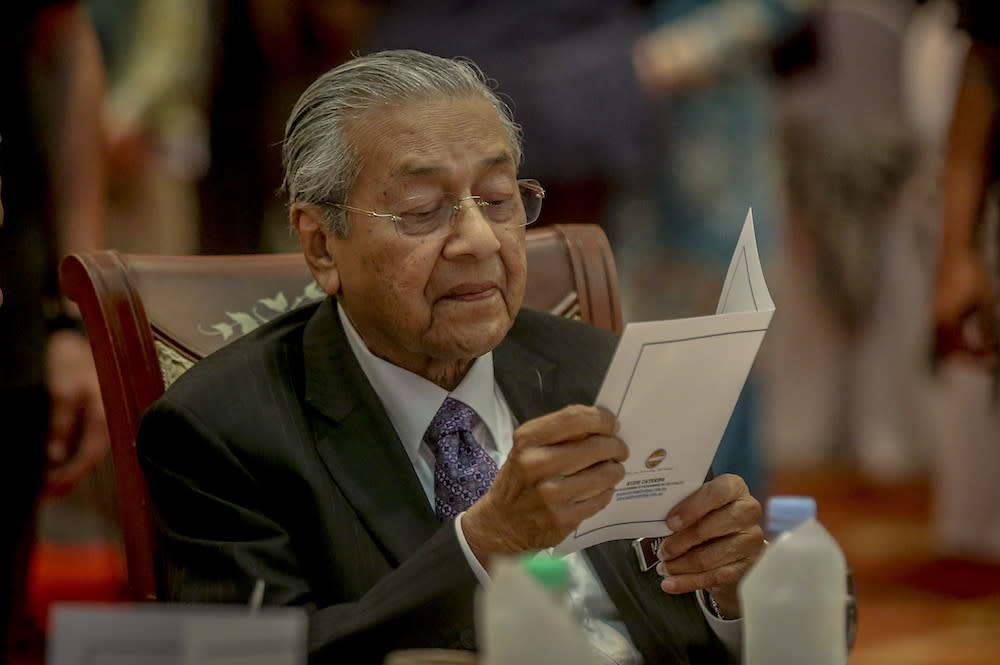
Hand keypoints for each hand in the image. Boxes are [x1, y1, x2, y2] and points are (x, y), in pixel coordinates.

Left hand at [44, 330, 108, 493]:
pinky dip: (66, 452)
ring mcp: (99, 416)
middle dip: (66, 478)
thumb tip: (54, 457)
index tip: (49, 489)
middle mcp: (105, 419)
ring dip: (65, 467)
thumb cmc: (73, 359)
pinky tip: (52, 458)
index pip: (90, 454)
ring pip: (84, 449)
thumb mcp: (63, 392)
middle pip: (88, 457)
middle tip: (44, 495)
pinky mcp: (90, 412)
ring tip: (45, 482)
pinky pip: (81, 439)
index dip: (70, 475)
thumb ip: (60, 424)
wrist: (77, 334)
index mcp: (104, 414)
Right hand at [462, 405, 627, 567]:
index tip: (612, 424)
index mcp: (528, 440)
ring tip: (613, 469)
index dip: (602, 419)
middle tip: (619, 449)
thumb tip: (601, 427)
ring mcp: (551, 494)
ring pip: (605, 474)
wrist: (500, 523)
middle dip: (616, 446)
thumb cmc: (518, 480)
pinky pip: (601, 499)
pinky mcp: (563, 518)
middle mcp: (537, 464)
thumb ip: (559, 434)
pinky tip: (600, 489)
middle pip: (597, 446)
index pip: (575, 418)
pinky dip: (606, 491)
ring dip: (615, 470)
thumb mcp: (527, 448)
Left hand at [655, 474, 763, 618]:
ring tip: (664, 567)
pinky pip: (714, 576)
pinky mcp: (749, 566)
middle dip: (680, 542)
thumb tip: (656, 519)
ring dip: (681, 565)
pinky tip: (671, 583)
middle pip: (711, 527)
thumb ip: (683, 507)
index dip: (692, 508)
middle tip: (662, 551)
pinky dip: (688, 582)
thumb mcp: (698, 505)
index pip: (717, 493)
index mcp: (735, 488)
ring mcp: (751, 540)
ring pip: (710, 556)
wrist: (733, 541)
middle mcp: (748, 511)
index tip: (670, 523)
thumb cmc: (710, 516)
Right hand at [933, 246, 996, 366]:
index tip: (992, 362)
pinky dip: (955, 337)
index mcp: (947, 320)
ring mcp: (935, 312)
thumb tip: (991, 348)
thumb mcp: (985, 302)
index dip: (976, 358)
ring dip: (960, 348)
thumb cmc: (972, 274)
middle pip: (948, 349)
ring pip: (944, 340)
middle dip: (966, 358)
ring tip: (977, 350)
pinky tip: (968, 334)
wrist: (958, 251)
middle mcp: (937, 319)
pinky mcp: (937, 305)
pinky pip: (943, 329)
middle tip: (985, 361)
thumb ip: (986, 327)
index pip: (960, 349)